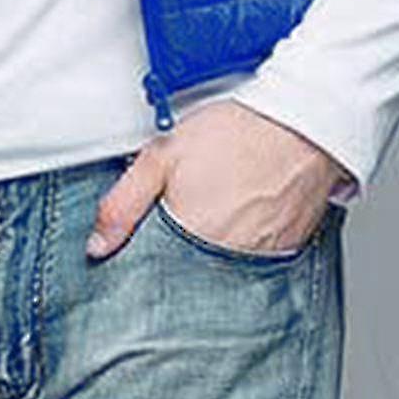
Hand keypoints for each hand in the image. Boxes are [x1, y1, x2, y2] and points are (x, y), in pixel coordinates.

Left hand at [85, 98, 343, 258]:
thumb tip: (98, 246)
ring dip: (214, 252)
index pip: (157, 277)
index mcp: (190, 240)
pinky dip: (246, 246)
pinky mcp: (288, 251)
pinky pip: (257, 263)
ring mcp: (261, 260)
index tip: (144, 248)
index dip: (147, 262)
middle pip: (190, 276)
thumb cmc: (235, 132)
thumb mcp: (162, 156)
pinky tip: (244, 217)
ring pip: (223, 271)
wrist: (300, 121)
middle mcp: (226, 259)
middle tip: (187, 220)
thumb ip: (124, 203)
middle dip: (179, 259)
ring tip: (218, 214)